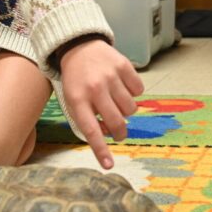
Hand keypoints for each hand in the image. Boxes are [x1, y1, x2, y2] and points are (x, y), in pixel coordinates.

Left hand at [58, 38, 142, 169]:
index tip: (109, 165)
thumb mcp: (72, 100)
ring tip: (116, 101)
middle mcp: (94, 88)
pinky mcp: (124, 66)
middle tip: (118, 132)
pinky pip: (139, 91)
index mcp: (77, 99)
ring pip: (131, 109)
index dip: (101, 150)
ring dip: (126, 111)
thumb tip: (108, 134)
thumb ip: (87, 119)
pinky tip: (122, 86)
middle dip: (120, 133)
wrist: (79, 46)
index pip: (91, 130)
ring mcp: (110, 76)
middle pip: (116, 123)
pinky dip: (134, 93)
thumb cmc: (77, 80)